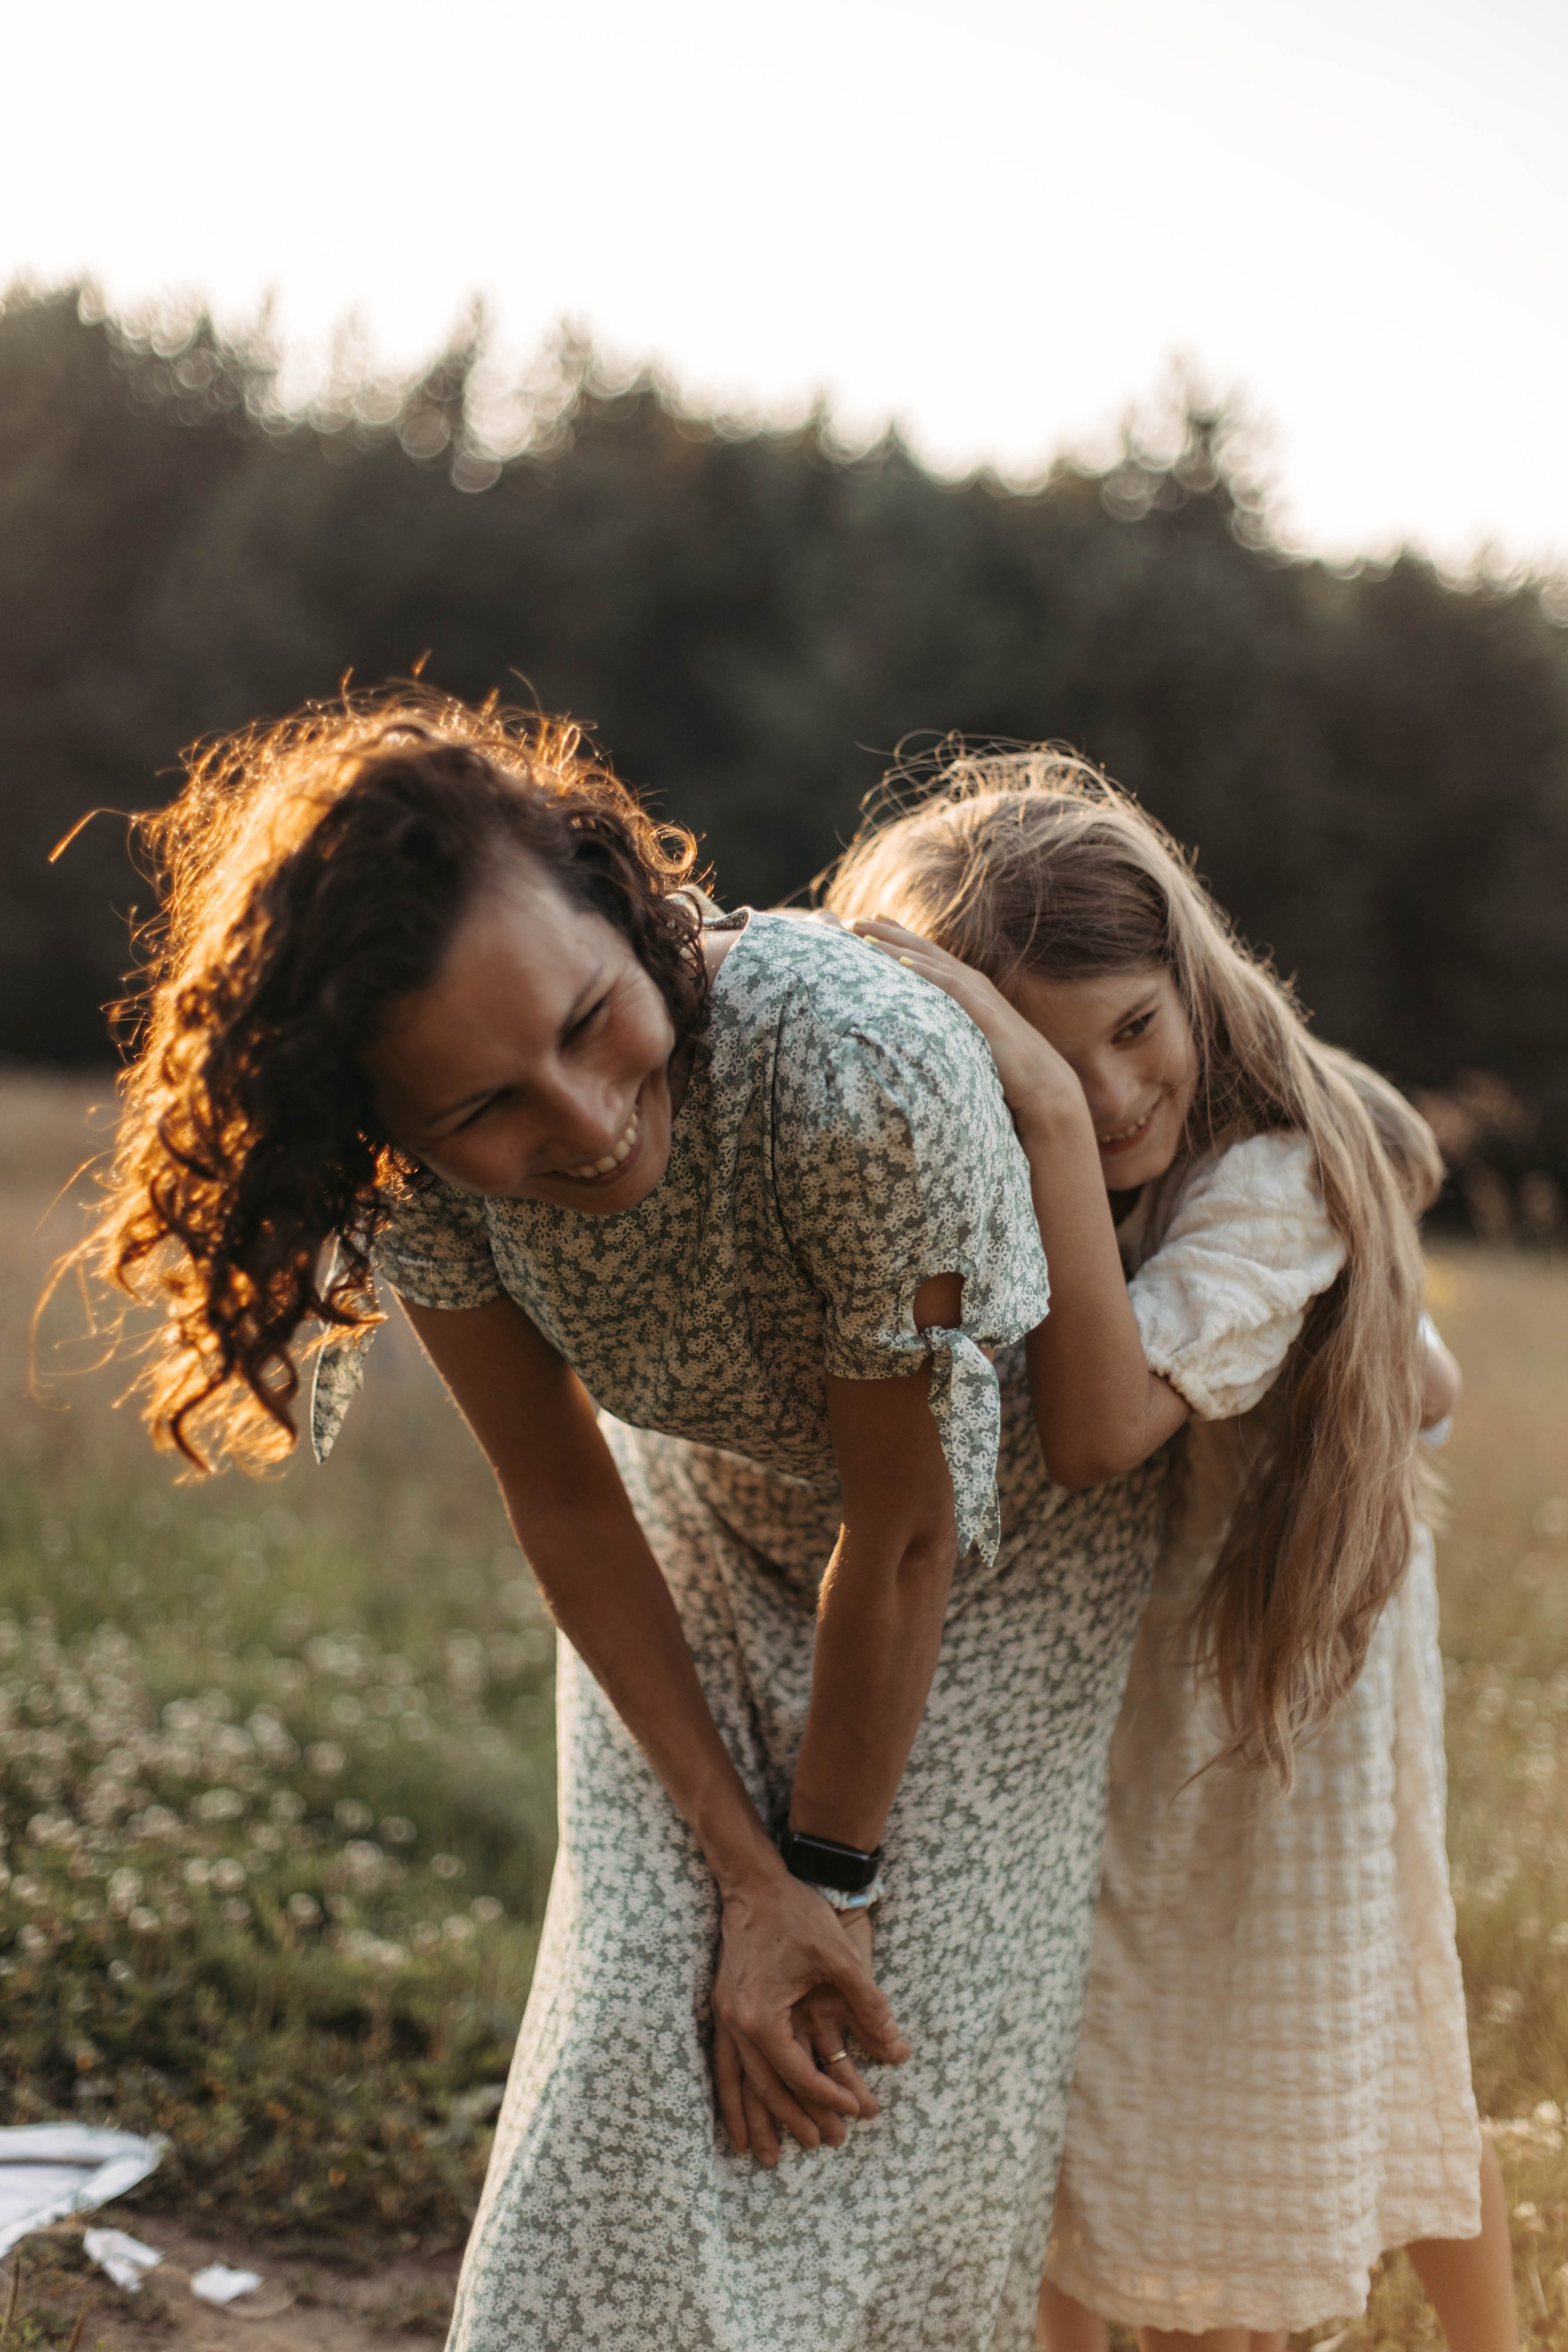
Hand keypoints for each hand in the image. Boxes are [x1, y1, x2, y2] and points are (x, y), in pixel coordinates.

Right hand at [711, 1877, 905, 2165]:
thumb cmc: (798, 1915)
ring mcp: (725, 2015)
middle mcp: (737, 2022)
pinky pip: (723, 2061)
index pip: (798, 2073)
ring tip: (760, 2152)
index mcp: (763, 2016)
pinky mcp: (724, 2006)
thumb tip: (897, 2050)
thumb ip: (868, 2007)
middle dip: (792, 2120)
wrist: (755, 1881)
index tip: (856, 2112)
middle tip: (821, 2147)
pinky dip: (730, 2090)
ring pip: (736, 2081)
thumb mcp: (841, 1959)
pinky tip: (736, 2107)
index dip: (829, 2097)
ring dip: (750, 2117)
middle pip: (765, 2086)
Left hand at [849, 916, 1083, 1138]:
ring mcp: (977, 994)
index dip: (896, 937)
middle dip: (887, 932)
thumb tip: (918, 1034)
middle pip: (922, 950)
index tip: (867, 924)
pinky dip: (923, 971)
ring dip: (895, 945)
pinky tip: (899, 962)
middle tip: (853, 919)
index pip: (926, 956)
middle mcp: (971, 984)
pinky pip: (948, 985)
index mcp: (967, 989)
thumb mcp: (967, 1040)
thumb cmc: (1005, 1068)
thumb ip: (946, 1029)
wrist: (1043, 1084)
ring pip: (929, 961)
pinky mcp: (982, 1011)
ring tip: (863, 934)